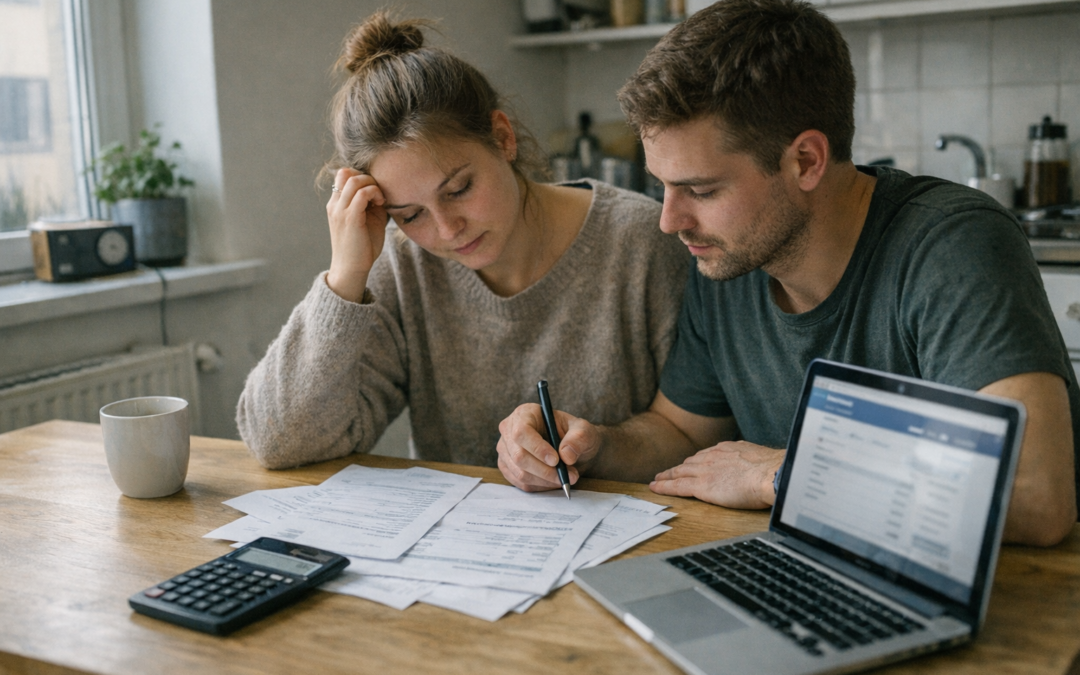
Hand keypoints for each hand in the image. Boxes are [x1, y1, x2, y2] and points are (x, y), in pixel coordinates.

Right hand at [325, 168, 388, 302]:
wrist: (352, 269)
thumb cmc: (362, 247)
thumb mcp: (366, 220)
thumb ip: (370, 204)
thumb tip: (383, 190)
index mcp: (336, 204)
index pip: (343, 174)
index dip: (361, 176)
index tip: (375, 191)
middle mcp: (335, 204)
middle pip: (346, 172)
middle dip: (367, 177)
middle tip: (379, 193)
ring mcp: (340, 211)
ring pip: (353, 180)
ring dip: (372, 185)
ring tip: (380, 200)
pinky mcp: (350, 218)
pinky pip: (361, 194)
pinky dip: (374, 193)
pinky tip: (381, 204)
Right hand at [496, 404, 599, 491]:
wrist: (570, 449)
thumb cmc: (574, 436)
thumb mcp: (584, 431)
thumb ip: (579, 439)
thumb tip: (566, 455)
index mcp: (525, 414)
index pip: (522, 432)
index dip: (537, 448)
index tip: (556, 460)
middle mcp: (509, 431)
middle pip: (519, 456)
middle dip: (545, 470)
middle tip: (568, 475)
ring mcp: (506, 450)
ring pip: (520, 473)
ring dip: (546, 480)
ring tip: (566, 478)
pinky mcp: (507, 467)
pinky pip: (521, 483)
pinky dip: (540, 486)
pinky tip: (554, 481)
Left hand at [650, 441, 783, 509]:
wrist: (771, 474)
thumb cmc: (774, 471)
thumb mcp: (761, 459)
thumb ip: (753, 462)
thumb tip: (759, 467)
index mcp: (727, 449)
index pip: (706, 456)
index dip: (695, 462)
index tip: (690, 464)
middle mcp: (713, 457)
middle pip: (689, 463)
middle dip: (678, 468)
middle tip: (667, 472)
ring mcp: (705, 471)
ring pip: (679, 472)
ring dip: (667, 476)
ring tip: (658, 479)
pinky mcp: (701, 486)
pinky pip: (677, 486)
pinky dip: (664, 486)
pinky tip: (655, 487)